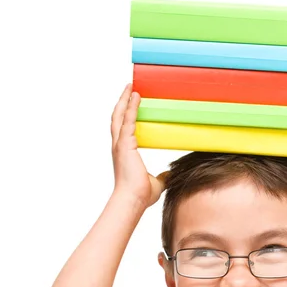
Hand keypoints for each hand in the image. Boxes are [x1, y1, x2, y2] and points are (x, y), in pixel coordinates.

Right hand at [111, 84, 166, 207]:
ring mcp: (120, 144)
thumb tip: (169, 174)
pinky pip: (128, 121)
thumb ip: (162, 176)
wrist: (133, 200)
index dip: (125, 115)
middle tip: (128, 88)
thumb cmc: (140, 195)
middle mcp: (119, 146)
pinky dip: (131, 107)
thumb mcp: (156, 182)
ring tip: (131, 86)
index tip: (130, 104)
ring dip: (125, 100)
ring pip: (120, 115)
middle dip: (122, 102)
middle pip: (117, 118)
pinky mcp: (125, 144)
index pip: (124, 129)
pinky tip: (136, 96)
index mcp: (124, 152)